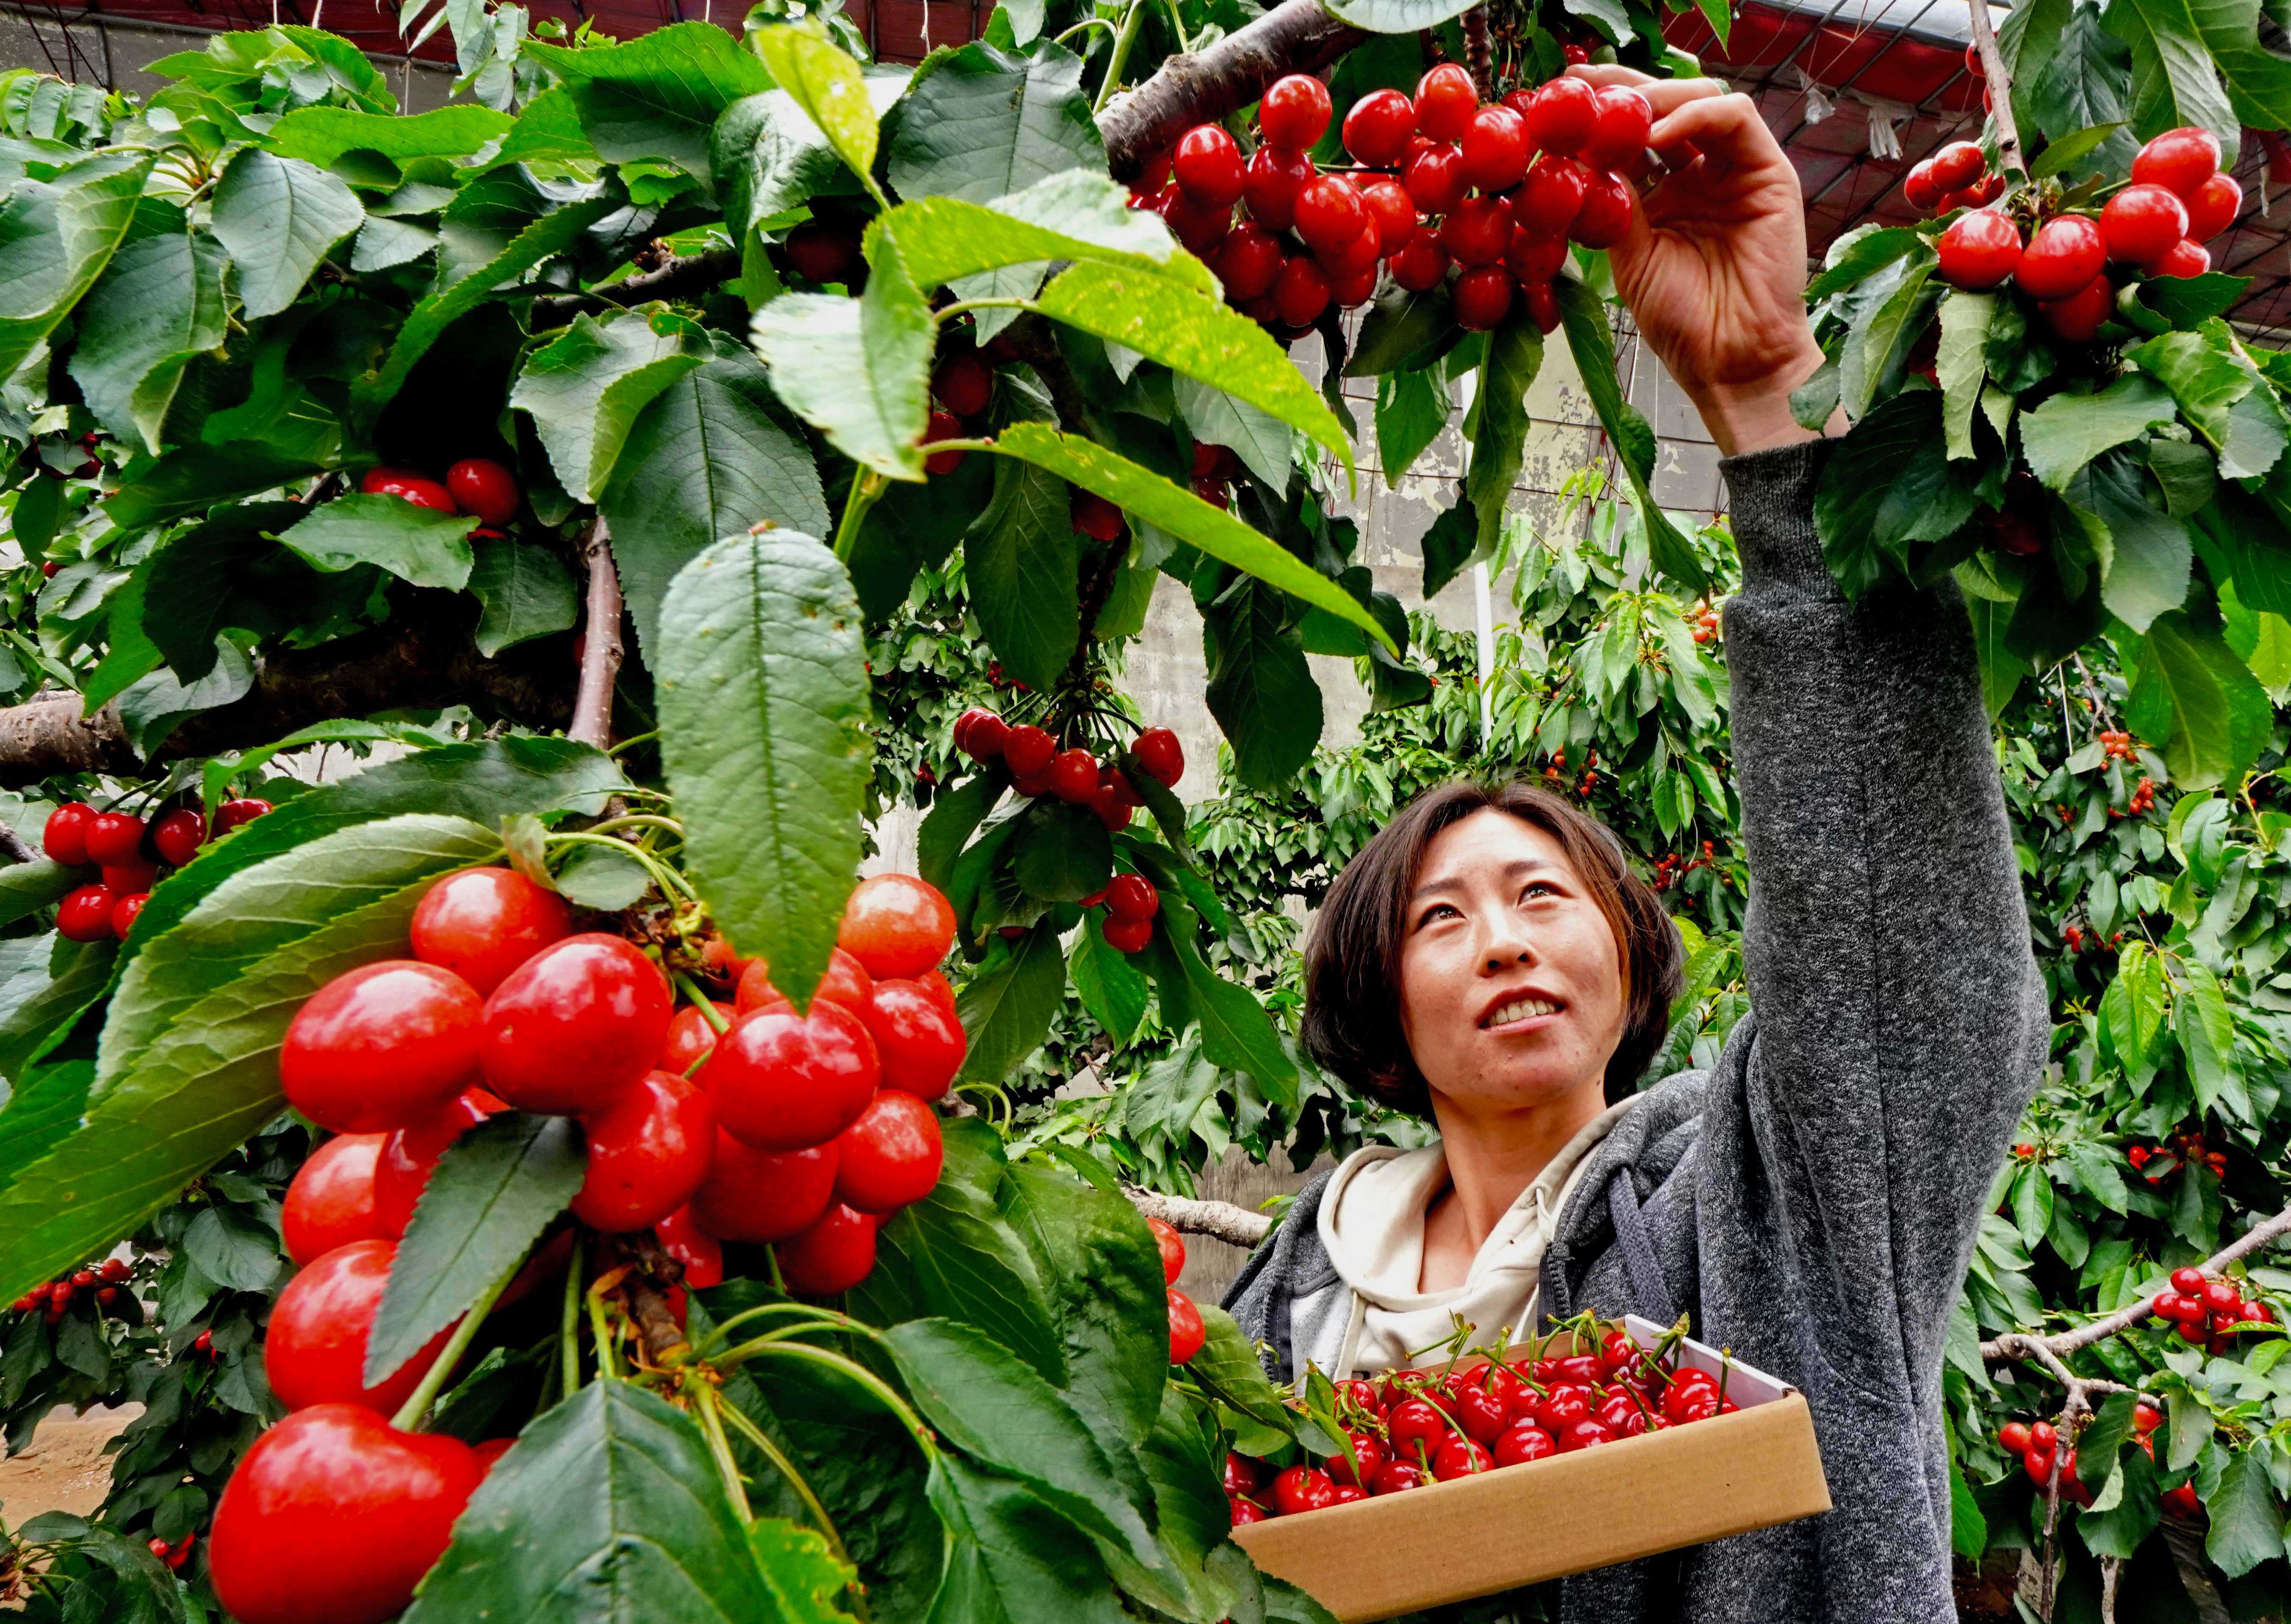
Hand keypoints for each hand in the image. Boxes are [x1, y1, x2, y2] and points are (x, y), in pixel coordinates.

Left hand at [1568, 67, 1830, 457]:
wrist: (1730, 360)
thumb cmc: (1681, 321)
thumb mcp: (1629, 256)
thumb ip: (1610, 205)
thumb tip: (1574, 159)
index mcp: (1662, 194)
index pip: (1630, 136)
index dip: (1597, 114)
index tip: (1556, 102)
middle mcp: (1699, 174)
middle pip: (1663, 108)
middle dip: (1622, 91)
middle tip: (1581, 89)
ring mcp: (1734, 170)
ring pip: (1700, 100)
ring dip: (1656, 98)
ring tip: (1617, 114)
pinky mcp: (1769, 171)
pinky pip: (1735, 118)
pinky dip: (1694, 115)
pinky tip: (1656, 134)